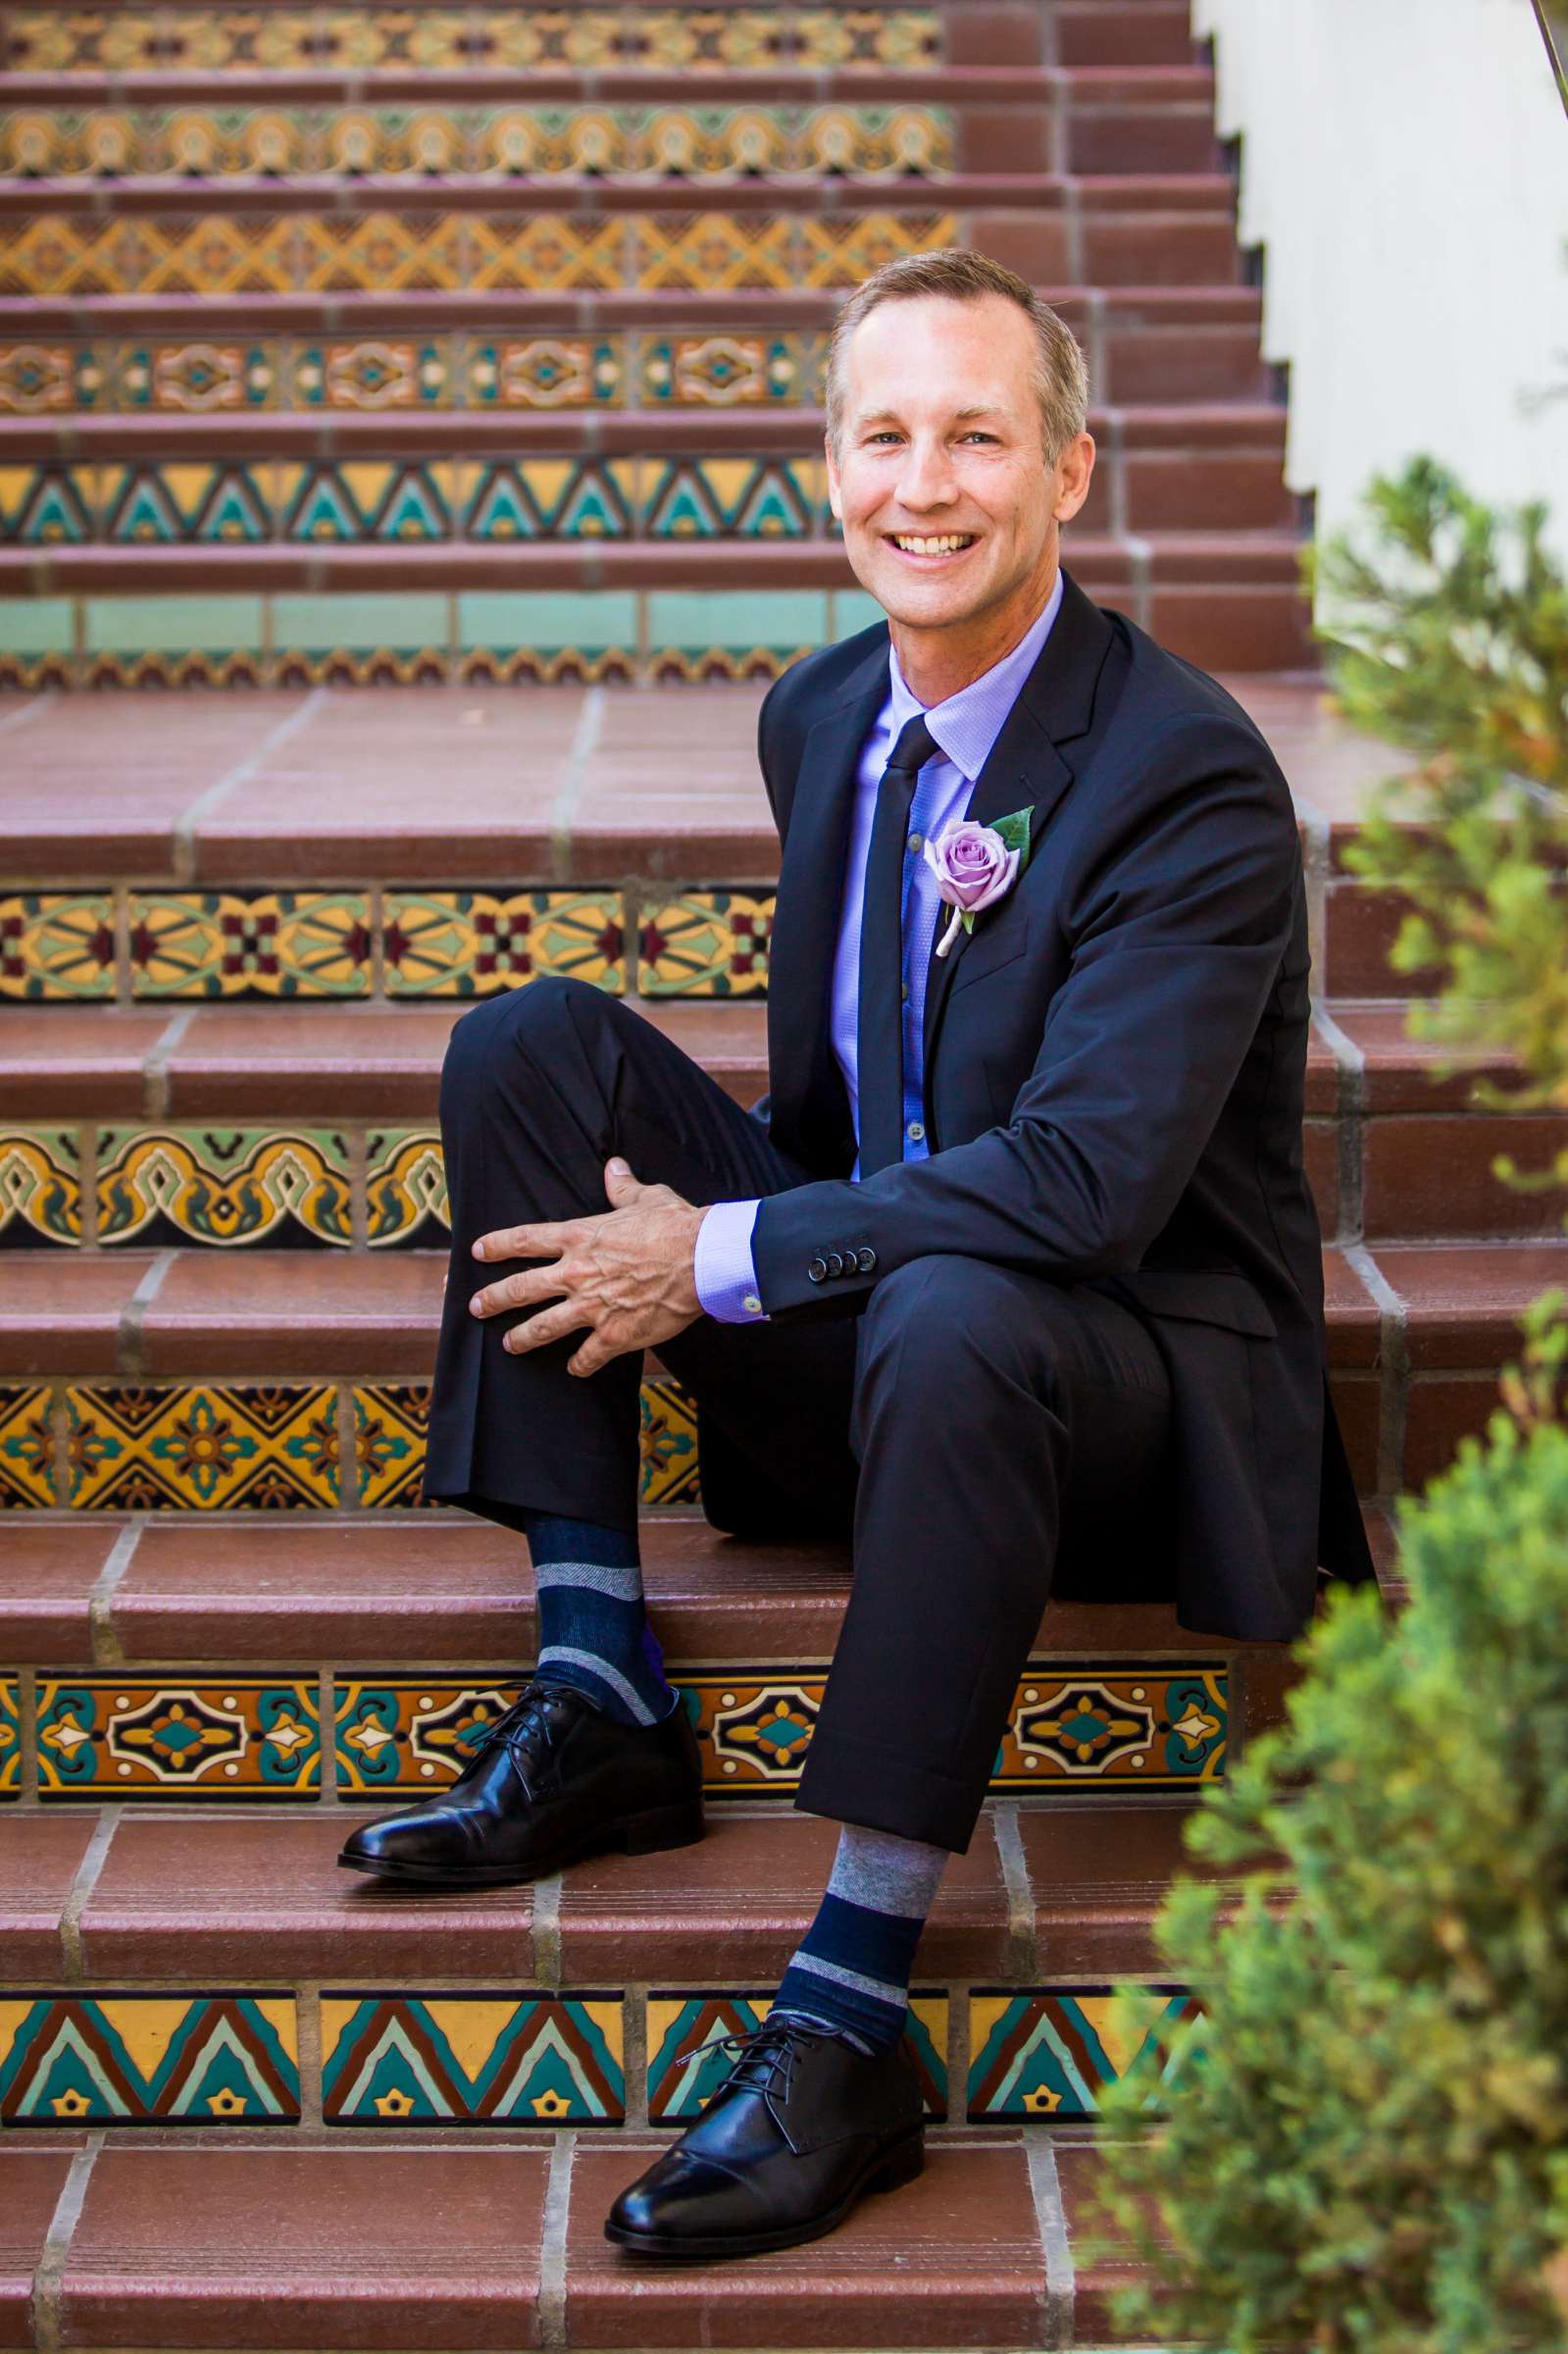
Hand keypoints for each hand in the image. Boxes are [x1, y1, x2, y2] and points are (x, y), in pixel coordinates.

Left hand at [467, 1158, 705, 1376]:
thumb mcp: (646, 1198)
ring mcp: (592, 1307)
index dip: (497, 1245)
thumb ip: (622, 1187)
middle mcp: (577, 1273)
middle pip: (521, 1288)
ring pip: (543, 1327)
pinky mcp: (614, 1334)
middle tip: (476, 1307)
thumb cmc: (676, 1226)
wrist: (701, 1259)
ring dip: (522, 1338)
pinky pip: (587, 1356)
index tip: (477, 1252)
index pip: (525, 1239)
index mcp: (580, 1237)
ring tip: (509, 1345)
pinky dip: (580, 1365)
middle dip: (494, 1299)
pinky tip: (575, 1369)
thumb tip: (613, 1167)